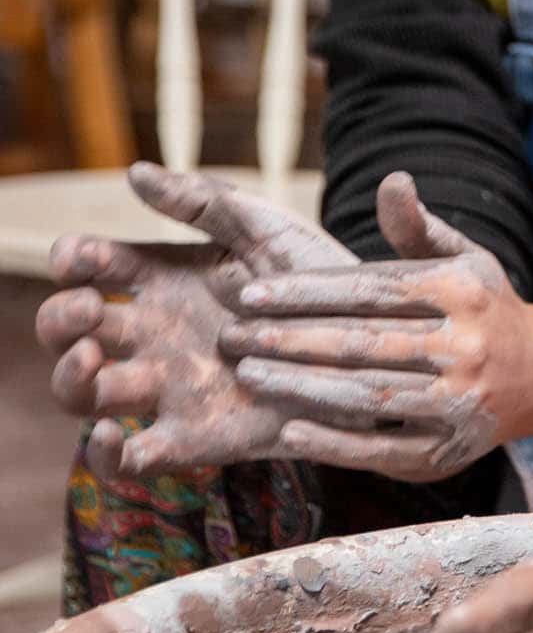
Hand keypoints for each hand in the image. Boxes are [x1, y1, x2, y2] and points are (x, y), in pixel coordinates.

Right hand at [37, 163, 357, 478]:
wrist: (371, 340)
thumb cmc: (314, 275)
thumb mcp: (263, 227)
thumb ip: (203, 201)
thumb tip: (135, 172)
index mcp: (163, 278)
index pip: (93, 267)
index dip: (75, 260)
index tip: (82, 257)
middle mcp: (154, 335)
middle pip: (73, 331)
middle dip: (62, 319)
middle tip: (88, 309)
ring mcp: (168, 388)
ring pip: (87, 393)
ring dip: (71, 379)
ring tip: (91, 359)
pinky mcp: (194, 438)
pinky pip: (134, 460)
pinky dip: (110, 455)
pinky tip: (114, 435)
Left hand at [216, 173, 532, 481]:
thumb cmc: (485, 308)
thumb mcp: (466, 259)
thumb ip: (419, 227)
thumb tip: (391, 181)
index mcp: (459, 292)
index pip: (370, 290)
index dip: (306, 292)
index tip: (252, 293)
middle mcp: (462, 346)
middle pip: (361, 342)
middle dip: (290, 338)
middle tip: (234, 335)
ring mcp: (457, 402)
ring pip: (366, 394)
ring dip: (300, 386)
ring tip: (250, 374)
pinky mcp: (448, 451)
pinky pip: (383, 448)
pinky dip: (335, 443)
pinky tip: (291, 431)